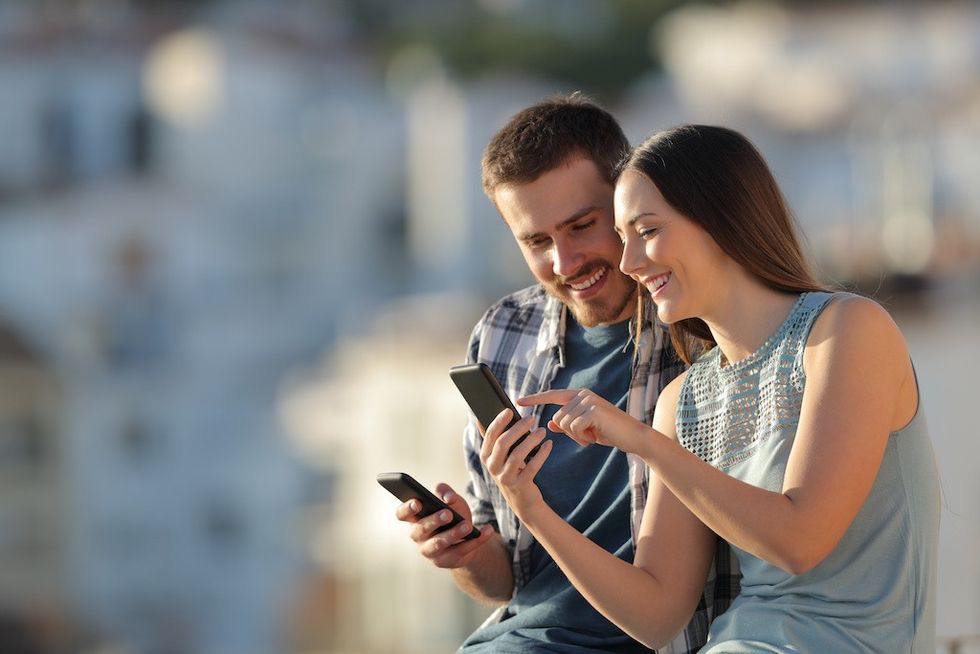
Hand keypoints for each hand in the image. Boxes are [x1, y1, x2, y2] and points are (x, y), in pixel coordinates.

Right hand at [395, 483, 494, 568]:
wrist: (466, 538)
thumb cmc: (453, 514)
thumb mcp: (452, 501)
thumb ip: (447, 493)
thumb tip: (448, 496)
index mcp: (415, 518)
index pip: (402, 514)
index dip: (407, 509)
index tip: (418, 503)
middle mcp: (418, 536)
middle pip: (420, 530)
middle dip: (434, 521)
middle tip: (448, 514)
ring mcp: (430, 551)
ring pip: (439, 544)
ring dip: (453, 534)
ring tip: (468, 526)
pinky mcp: (446, 561)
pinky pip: (460, 551)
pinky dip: (476, 541)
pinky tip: (487, 531)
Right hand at [480, 408, 552, 518]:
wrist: (522, 500)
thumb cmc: (512, 470)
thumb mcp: (500, 456)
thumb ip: (494, 439)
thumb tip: (482, 418)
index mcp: (486, 456)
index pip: (490, 435)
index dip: (499, 421)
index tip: (509, 410)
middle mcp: (492, 467)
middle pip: (503, 443)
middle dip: (518, 428)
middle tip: (531, 418)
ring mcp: (505, 477)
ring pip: (518, 454)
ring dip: (532, 440)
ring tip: (543, 431)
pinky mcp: (520, 485)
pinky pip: (532, 466)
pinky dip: (542, 454)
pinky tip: (549, 444)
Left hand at [517, 388, 650, 453]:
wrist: (633, 436)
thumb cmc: (609, 432)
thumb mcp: (585, 429)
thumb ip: (567, 425)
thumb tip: (549, 423)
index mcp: (579, 395)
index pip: (552, 395)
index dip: (535, 398)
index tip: (518, 401)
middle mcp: (583, 394)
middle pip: (557, 417)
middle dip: (570, 432)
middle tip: (589, 435)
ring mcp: (588, 400)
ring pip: (564, 423)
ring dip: (577, 435)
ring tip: (594, 434)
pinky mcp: (593, 410)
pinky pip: (573, 427)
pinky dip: (583, 436)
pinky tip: (596, 435)